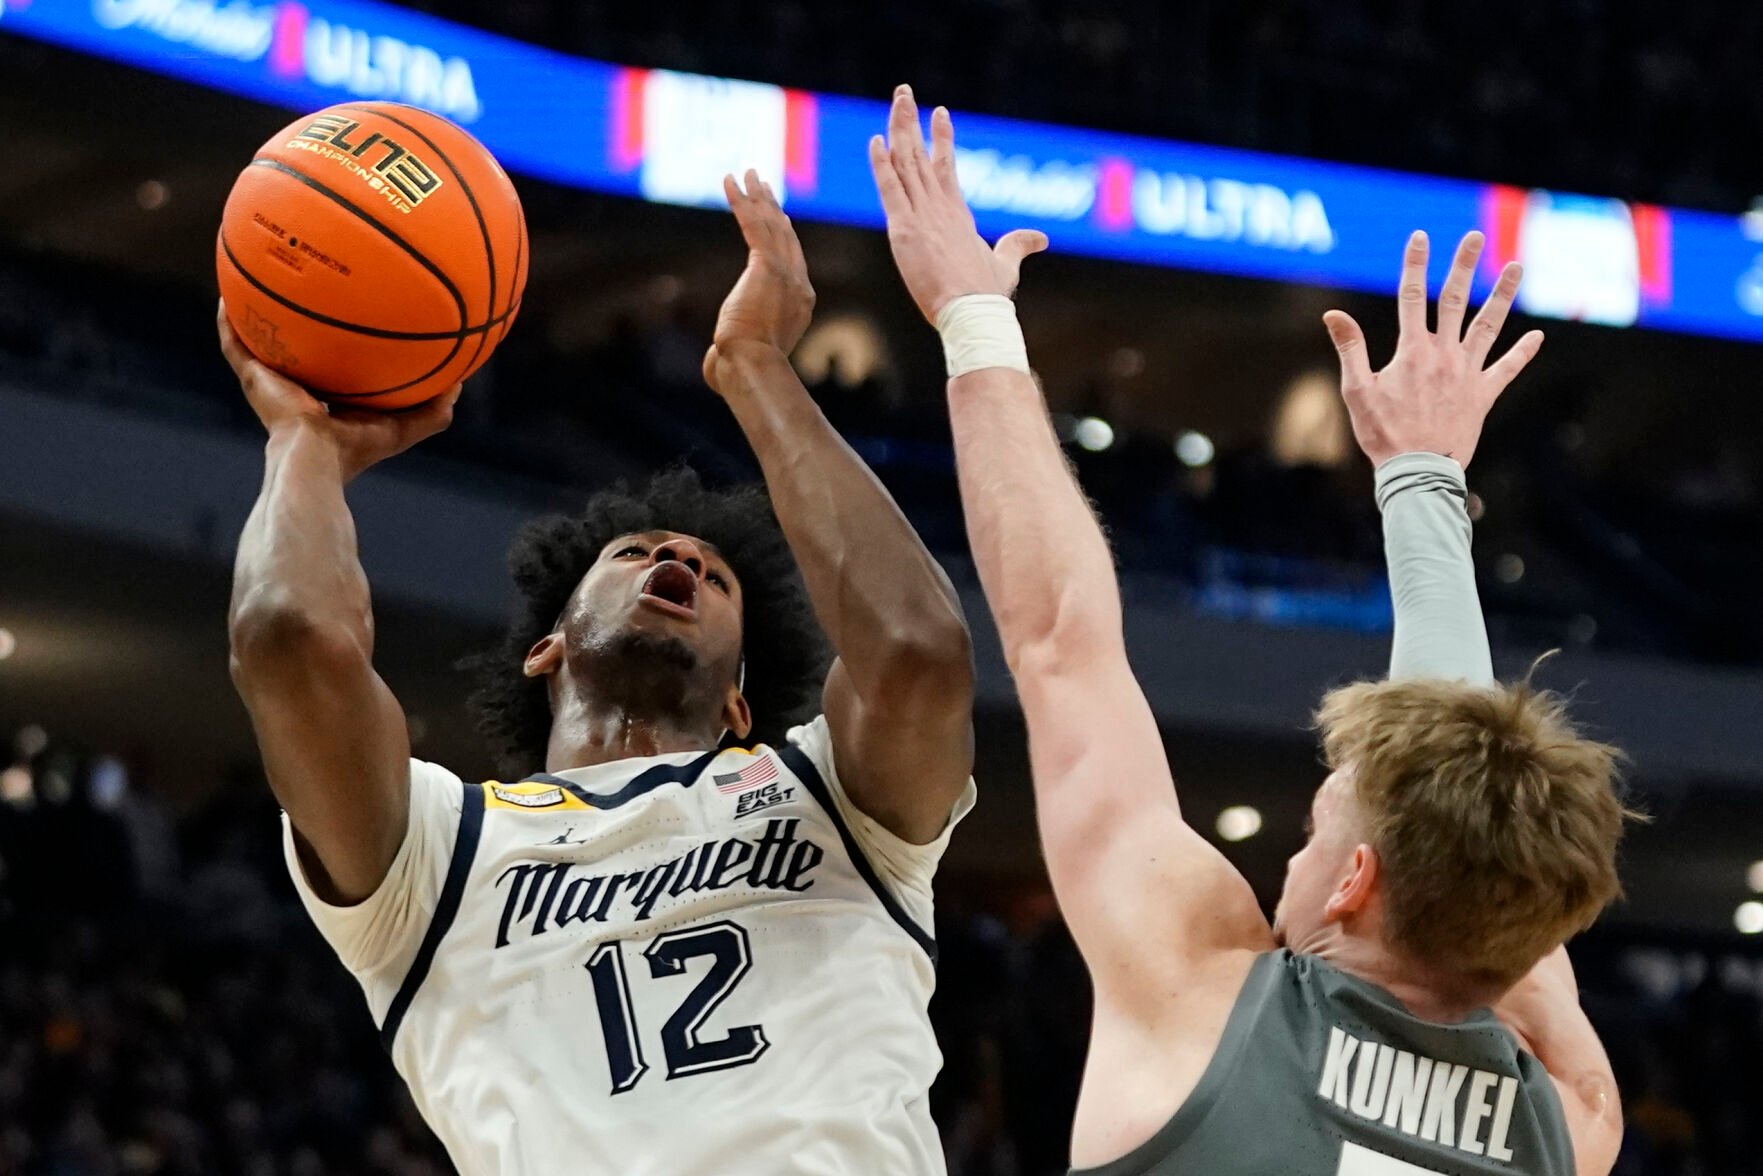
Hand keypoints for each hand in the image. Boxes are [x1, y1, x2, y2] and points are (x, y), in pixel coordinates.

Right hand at [219, 301, 457, 482]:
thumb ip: (434, 407)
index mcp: (328, 399)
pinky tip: (228, 293)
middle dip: (298, 320)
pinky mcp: (252, 379)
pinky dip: (229, 321)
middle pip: (295, 347)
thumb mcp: (405, 425)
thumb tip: (461, 381)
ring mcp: (269, 383)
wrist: (316, 462)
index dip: (339, 344)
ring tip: (257, 275)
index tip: (350, 314)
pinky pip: (234, 343)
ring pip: (259, 340)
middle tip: (305, 283)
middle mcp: (296, 388)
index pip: (333, 366)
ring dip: (255, 312)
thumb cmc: (358, 449)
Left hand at [702, 171, 815, 393]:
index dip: (785, 234)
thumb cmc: (745, 365)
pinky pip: (753, 224)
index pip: (793, 259)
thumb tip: (716, 362)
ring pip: (771, 225)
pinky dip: (742, 201)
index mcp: (801, 302)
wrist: (752, 362)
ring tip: (749, 173)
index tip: (778, 216)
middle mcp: (799, 283)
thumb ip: (741, 343)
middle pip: (786, 236)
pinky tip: (731, 182)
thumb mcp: (749, 349)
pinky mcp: (766, 265)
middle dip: (774, 208)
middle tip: (764, 185)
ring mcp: (786, 273)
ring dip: (759, 196)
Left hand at [868, 84, 1046, 322]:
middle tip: (904, 92)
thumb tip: (1040, 238)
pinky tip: (875, 140)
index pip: (946, 166)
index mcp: (958, 214)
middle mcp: (940, 207)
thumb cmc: (987, 295)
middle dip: (912, 120)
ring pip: (906, 162)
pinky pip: (890, 188)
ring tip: (898, 99)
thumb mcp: (1005, 265)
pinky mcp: (905, 228)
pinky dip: (882, 163)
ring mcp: (922, 215)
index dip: (941, 138)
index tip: (939, 113)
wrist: (973, 312)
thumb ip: (1017, 246)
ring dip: (899, 128)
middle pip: (922, 154)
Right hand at [1323, 230, 1541, 469]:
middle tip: (1474, 236)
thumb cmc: (1383, 433)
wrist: (1418, 469)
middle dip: (1463, 265)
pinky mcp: (1483, 395)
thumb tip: (1332, 315)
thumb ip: (1350, 348)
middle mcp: (1444, 354)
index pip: (1411, 297)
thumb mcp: (1356, 390)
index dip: (1414, 264)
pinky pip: (1507, 369)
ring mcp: (1467, 373)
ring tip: (1516, 266)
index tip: (1419, 238)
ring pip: (1488, 325)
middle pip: (1454, 300)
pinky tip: (1537, 336)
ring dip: (1502, 294)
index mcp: (1412, 351)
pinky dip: (1522, 353)